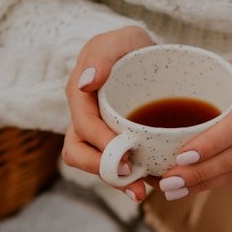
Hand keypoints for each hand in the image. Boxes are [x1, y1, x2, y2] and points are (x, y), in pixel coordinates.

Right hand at [63, 25, 154, 192]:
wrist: (152, 60)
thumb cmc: (133, 47)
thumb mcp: (123, 39)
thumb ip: (103, 54)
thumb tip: (85, 83)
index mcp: (81, 95)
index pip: (83, 126)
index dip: (101, 145)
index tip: (126, 157)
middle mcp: (84, 119)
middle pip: (79, 153)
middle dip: (104, 171)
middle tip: (133, 181)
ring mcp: (98, 136)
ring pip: (95, 166)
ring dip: (116, 182)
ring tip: (141, 192)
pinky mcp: (115, 147)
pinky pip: (117, 168)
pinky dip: (132, 179)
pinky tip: (153, 183)